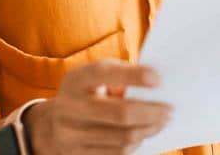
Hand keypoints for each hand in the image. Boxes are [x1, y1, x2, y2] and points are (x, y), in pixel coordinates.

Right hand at [25, 59, 171, 154]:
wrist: (50, 125)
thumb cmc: (87, 94)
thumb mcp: (94, 78)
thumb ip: (119, 77)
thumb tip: (155, 88)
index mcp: (76, 80)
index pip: (105, 73)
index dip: (133, 76)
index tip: (158, 79)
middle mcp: (70, 107)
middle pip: (120, 113)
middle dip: (151, 113)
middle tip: (169, 111)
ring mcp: (71, 135)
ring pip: (122, 137)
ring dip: (148, 130)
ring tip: (162, 122)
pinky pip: (116, 153)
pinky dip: (135, 144)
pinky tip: (143, 135)